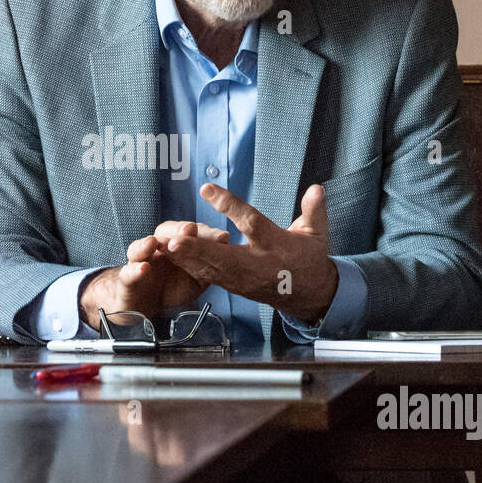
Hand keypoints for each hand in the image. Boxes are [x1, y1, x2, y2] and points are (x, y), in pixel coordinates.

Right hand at [79, 222, 227, 329]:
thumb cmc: (170, 287)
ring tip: (156, 241)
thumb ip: (207, 267)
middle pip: (165, 232)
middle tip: (190, 229)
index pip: (190, 234)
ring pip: (141, 248)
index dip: (205, 234)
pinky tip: (143, 268)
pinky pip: (128, 273)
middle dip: (178, 230)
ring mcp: (140, 262)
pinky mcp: (127, 280)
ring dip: (149, 242)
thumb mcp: (195, 279)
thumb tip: (227, 253)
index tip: (222, 238)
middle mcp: (157, 249)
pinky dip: (135, 270)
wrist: (142, 306)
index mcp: (176, 246)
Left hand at [161, 183, 338, 322]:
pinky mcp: (234, 286)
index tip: (206, 189)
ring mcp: (243, 278)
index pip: (250, 222)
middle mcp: (256, 264)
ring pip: (211, 269)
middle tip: (174, 240)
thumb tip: (316, 188)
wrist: (308, 294)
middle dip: (198, 249)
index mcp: (276, 244)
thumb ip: (314, 210)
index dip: (229, 206)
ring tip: (164, 247)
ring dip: (186, 259)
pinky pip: (208, 277)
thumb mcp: (317, 233)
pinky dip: (188, 268)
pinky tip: (171, 259)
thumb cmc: (308, 258)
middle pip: (223, 256)